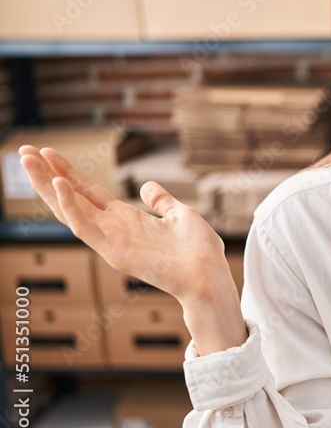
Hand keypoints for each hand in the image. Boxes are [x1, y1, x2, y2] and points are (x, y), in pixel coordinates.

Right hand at [17, 145, 237, 306]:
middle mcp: (112, 228)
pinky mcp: (113, 251)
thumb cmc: (199, 251)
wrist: (209, 275)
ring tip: (28, 160)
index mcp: (126, 219)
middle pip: (71, 197)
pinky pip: (85, 227)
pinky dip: (70, 207)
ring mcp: (110, 240)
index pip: (88, 192)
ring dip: (48, 185)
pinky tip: (58, 185)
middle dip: (47, 175)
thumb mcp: (180, 215)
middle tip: (24, 151)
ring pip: (69, 209)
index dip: (69, 172)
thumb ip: (162, 201)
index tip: (49, 152)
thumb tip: (148, 186)